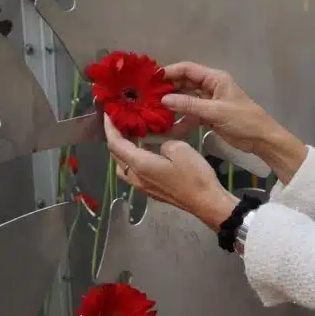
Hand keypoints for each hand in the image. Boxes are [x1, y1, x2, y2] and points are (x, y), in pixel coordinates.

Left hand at [104, 115, 237, 230]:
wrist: (207, 202)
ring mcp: (143, 186)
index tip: (107, 114)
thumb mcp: (180, 149)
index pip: (116, 144)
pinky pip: (133, 173)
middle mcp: (136, 176)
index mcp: (140, 164)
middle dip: (115, 137)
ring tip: (132, 137)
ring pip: (123, 166)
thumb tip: (159, 146)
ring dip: (123, 151)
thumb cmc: (194, 176)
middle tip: (121, 122)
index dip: (109, 128)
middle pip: (116, 155)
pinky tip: (146, 153)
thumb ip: (163, 142)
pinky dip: (133, 160)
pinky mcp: (152, 191)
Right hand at [161, 62, 308, 183]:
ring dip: (171, 107)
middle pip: (183, 84)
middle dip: (166, 91)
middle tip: (145, 98)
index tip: (149, 80)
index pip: (187, 69)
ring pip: (185, 101)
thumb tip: (164, 99)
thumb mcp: (216, 111)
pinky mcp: (209, 116)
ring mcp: (209, 102)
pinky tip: (167, 130)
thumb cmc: (244, 120)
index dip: (168, 72)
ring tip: (152, 114)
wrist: (262, 140)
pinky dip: (181, 121)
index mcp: (215, 78)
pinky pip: (191, 115)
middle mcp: (210, 87)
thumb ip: (190, 105)